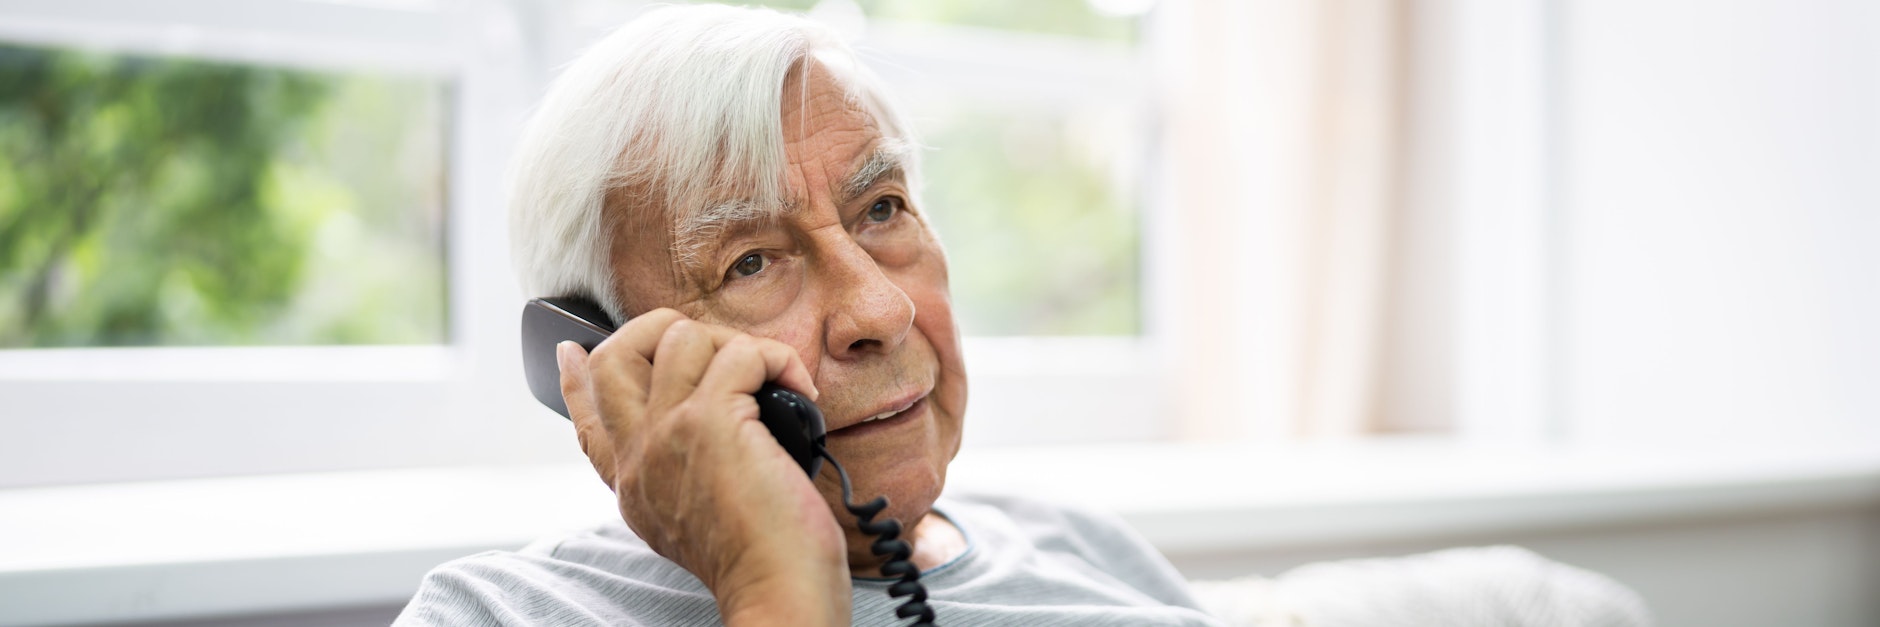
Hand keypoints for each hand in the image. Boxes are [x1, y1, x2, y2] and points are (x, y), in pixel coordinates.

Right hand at [557, 308, 848, 625]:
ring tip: (772, 377)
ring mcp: (667, 433)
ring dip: (735, 343)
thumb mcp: (693, 522)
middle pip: (612, 355)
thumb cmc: (761, 562)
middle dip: (662, 329)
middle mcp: (639, 455)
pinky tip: (801, 391)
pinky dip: (779, 360)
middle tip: (719, 350)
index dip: (574, 378)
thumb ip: (679, 474)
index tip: (571, 351)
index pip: (584, 418)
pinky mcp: (708, 423)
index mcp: (632, 483)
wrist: (777, 592)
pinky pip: (741, 354)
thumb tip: (706, 422)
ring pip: (681, 337)